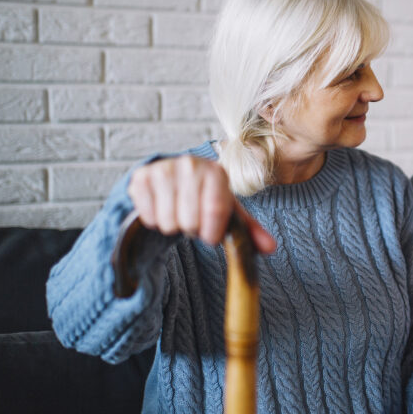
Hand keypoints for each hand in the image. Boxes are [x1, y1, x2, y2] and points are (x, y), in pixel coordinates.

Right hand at [127, 155, 275, 251]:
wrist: (173, 180)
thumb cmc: (206, 198)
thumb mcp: (229, 212)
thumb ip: (250, 231)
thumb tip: (271, 249)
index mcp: (217, 171)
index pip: (215, 210)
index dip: (212, 232)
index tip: (210, 236)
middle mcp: (190, 164)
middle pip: (189, 221)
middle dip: (192, 229)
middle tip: (193, 220)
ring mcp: (164, 169)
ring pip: (168, 222)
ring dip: (173, 226)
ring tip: (178, 213)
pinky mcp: (141, 177)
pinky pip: (148, 217)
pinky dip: (155, 221)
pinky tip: (162, 208)